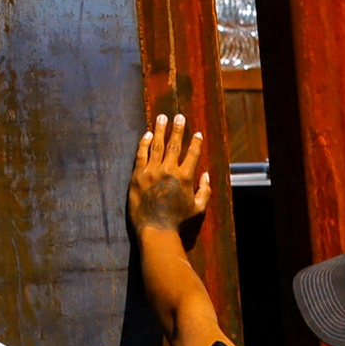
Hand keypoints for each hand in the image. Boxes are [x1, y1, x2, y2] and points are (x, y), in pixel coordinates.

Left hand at [128, 112, 211, 234]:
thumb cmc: (177, 221)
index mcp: (184, 177)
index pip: (192, 154)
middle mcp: (168, 171)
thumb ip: (204, 191)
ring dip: (160, 130)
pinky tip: (147, 134)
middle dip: (178, 129)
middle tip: (179, 116)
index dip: (195, 142)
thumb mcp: (197, 208)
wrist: (155, 229)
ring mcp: (152, 172)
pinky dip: (144, 143)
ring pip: (157, 145)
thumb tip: (206, 175)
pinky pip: (141, 154)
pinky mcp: (138, 175)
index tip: (197, 133)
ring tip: (162, 118)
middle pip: (174, 145)